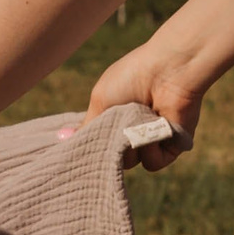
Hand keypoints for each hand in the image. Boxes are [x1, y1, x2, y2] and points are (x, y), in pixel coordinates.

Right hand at [87, 41, 203, 171]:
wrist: (169, 71)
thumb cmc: (132, 78)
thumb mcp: (100, 101)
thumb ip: (86, 127)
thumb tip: (62, 139)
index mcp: (114, 117)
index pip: (96, 141)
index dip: (89, 145)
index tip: (80, 147)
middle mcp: (131, 130)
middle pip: (110, 157)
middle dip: (108, 147)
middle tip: (111, 132)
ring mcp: (151, 139)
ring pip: (129, 162)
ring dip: (130, 147)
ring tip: (136, 124)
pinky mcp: (171, 146)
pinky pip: (152, 164)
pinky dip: (150, 151)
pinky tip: (153, 132)